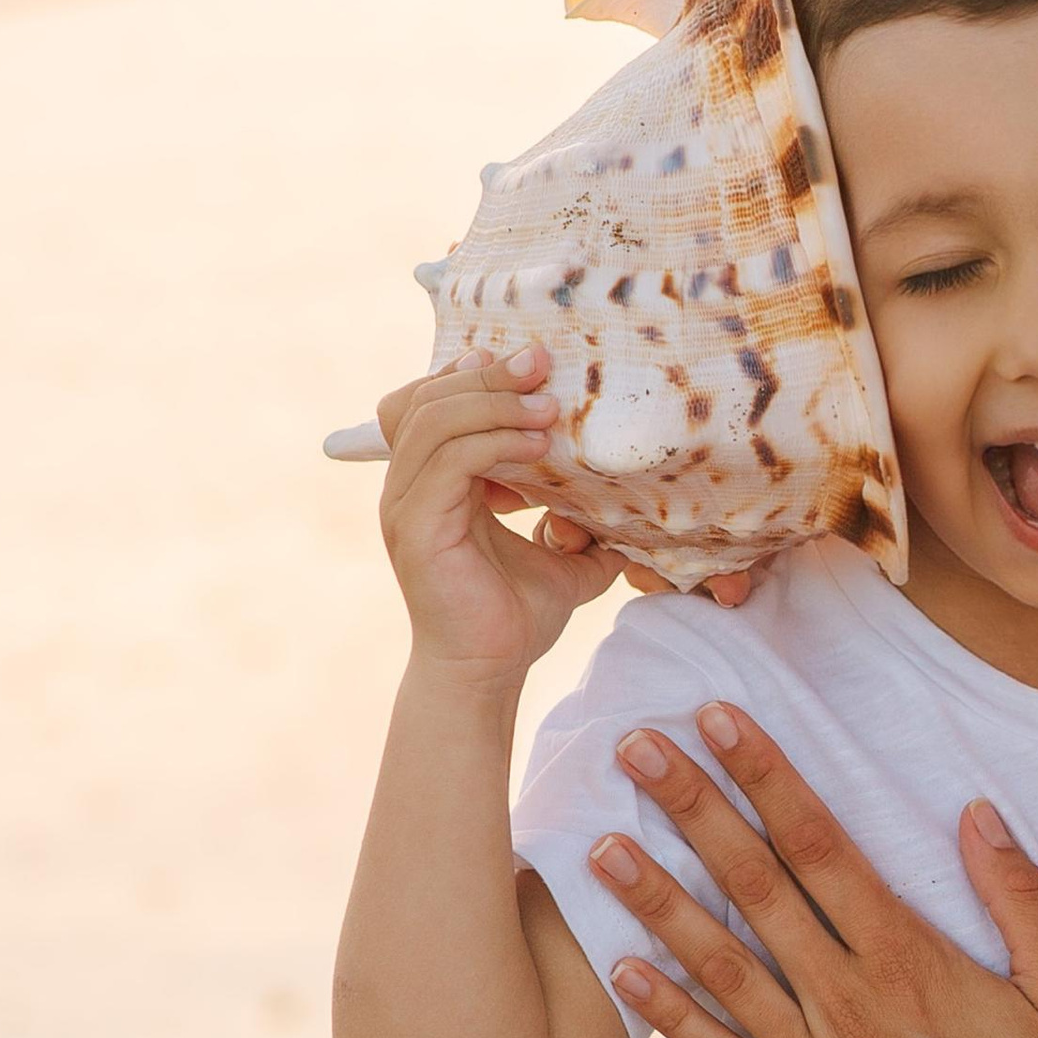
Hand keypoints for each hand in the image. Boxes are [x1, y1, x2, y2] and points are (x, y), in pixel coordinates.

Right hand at [374, 363, 757, 614]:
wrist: (489, 673)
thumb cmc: (514, 617)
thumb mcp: (562, 557)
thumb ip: (583, 524)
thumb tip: (632, 506)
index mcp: (433, 481)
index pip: (434, 401)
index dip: (478, 375)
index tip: (535, 364)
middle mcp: (409, 485)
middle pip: (429, 398)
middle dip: (488, 375)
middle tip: (541, 364)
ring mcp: (405, 503)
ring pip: (435, 420)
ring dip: (495, 403)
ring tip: (548, 408)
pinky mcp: (413, 526)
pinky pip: (449, 461)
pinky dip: (494, 443)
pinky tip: (537, 447)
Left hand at [583, 706, 1037, 1037]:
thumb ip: (1022, 899)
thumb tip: (978, 812)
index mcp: (909, 962)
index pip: (822, 846)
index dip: (768, 776)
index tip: (721, 721)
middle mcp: (846, 1004)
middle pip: (756, 887)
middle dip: (693, 810)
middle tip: (635, 750)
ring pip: (719, 966)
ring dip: (656, 901)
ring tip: (601, 846)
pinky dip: (666, 1015)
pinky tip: (620, 970)